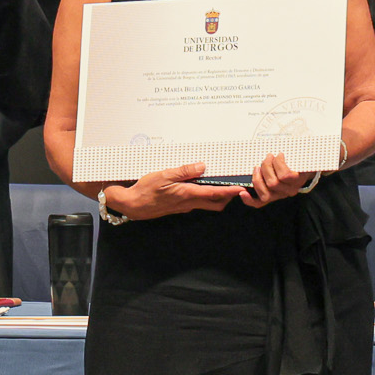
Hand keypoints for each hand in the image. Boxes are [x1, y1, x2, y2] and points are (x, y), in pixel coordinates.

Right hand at [107, 163, 244, 219]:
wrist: (133, 205)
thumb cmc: (146, 190)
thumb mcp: (164, 175)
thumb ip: (184, 171)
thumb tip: (202, 166)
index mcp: (187, 194)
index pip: (214, 193)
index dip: (229, 191)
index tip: (240, 188)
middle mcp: (188, 203)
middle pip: (215, 204)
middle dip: (228, 197)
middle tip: (235, 187)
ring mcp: (184, 207)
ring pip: (207, 204)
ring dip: (216, 197)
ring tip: (221, 184)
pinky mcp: (179, 207)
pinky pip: (197, 203)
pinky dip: (204, 196)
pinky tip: (200, 187)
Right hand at [237, 152, 308, 207]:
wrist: (310, 160)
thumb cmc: (290, 164)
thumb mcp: (276, 170)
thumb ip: (265, 173)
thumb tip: (252, 168)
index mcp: (274, 194)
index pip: (259, 203)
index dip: (249, 200)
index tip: (242, 192)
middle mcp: (282, 194)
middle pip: (265, 190)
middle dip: (260, 174)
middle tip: (261, 162)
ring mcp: (290, 189)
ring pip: (273, 182)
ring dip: (268, 166)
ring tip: (270, 156)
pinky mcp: (297, 181)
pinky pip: (284, 175)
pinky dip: (279, 163)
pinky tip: (280, 156)